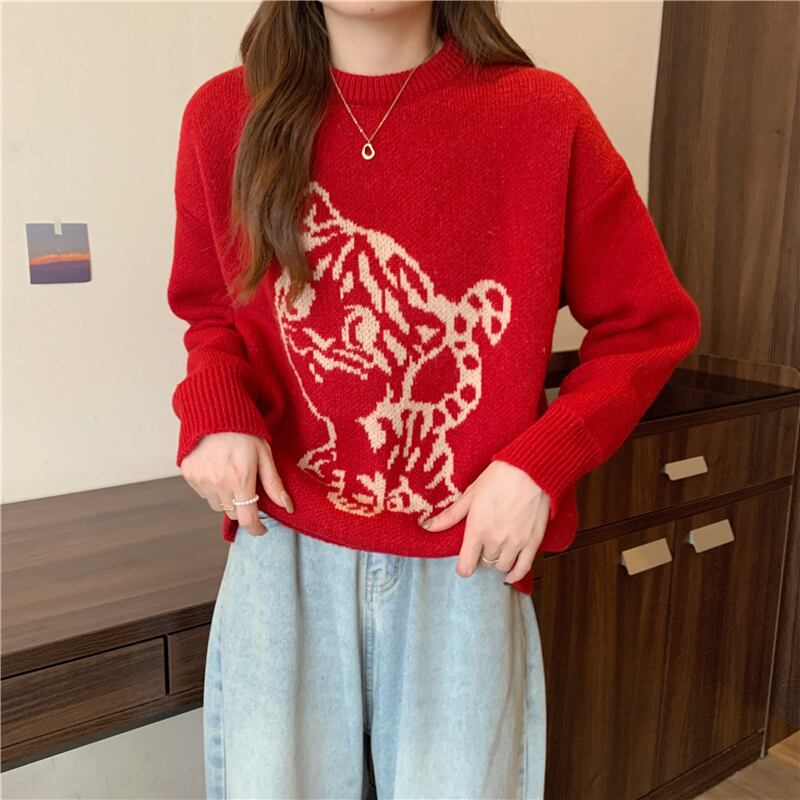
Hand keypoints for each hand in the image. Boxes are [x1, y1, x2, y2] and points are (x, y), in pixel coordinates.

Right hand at [179, 432, 292, 536]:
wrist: (215, 410)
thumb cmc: (245, 430)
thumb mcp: (264, 454)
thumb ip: (274, 483)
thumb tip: (287, 507)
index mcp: (240, 479)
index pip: (246, 519)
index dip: (256, 529)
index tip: (261, 528)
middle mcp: (218, 483)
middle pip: (232, 513)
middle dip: (243, 506)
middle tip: (248, 488)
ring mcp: (201, 479)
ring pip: (217, 505)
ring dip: (226, 498)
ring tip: (231, 475)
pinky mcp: (189, 474)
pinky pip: (203, 492)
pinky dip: (212, 488)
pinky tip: (217, 469)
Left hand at [420, 461, 549, 583]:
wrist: (531, 471)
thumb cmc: (499, 478)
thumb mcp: (471, 494)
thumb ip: (450, 515)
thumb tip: (426, 526)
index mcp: (477, 530)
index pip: (466, 566)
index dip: (463, 567)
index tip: (463, 563)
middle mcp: (495, 540)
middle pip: (484, 564)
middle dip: (481, 556)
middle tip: (483, 544)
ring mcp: (515, 543)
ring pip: (502, 566)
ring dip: (497, 561)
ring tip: (497, 549)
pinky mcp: (533, 542)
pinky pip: (523, 568)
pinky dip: (516, 575)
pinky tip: (511, 574)